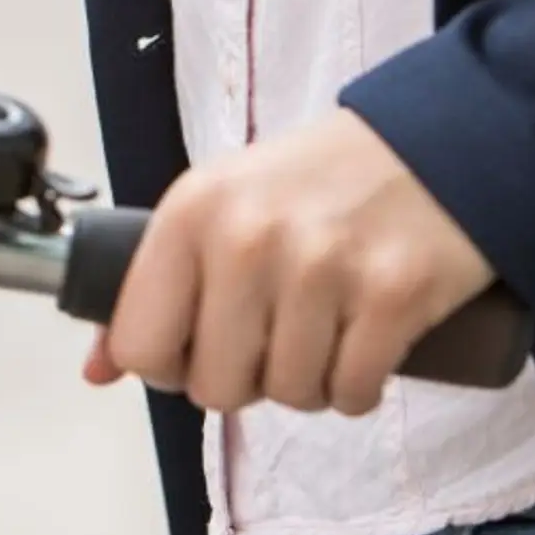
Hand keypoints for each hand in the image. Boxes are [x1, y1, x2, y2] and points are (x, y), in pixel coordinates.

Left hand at [84, 111, 497, 415]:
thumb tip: (98, 370)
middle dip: (245, 380)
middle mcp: (247, 238)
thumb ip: (155, 284)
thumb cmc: (316, 183)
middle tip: (274, 341)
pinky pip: (352, 393)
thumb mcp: (221, 206)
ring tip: (323, 335)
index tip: (200, 349)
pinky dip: (357, 389)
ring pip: (289, 395)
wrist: (436, 140)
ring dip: (307, 383)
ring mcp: (322, 267)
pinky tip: (364, 349)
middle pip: (216, 385)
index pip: (140, 344)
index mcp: (191, 212)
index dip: (170, 366)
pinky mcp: (394, 295)